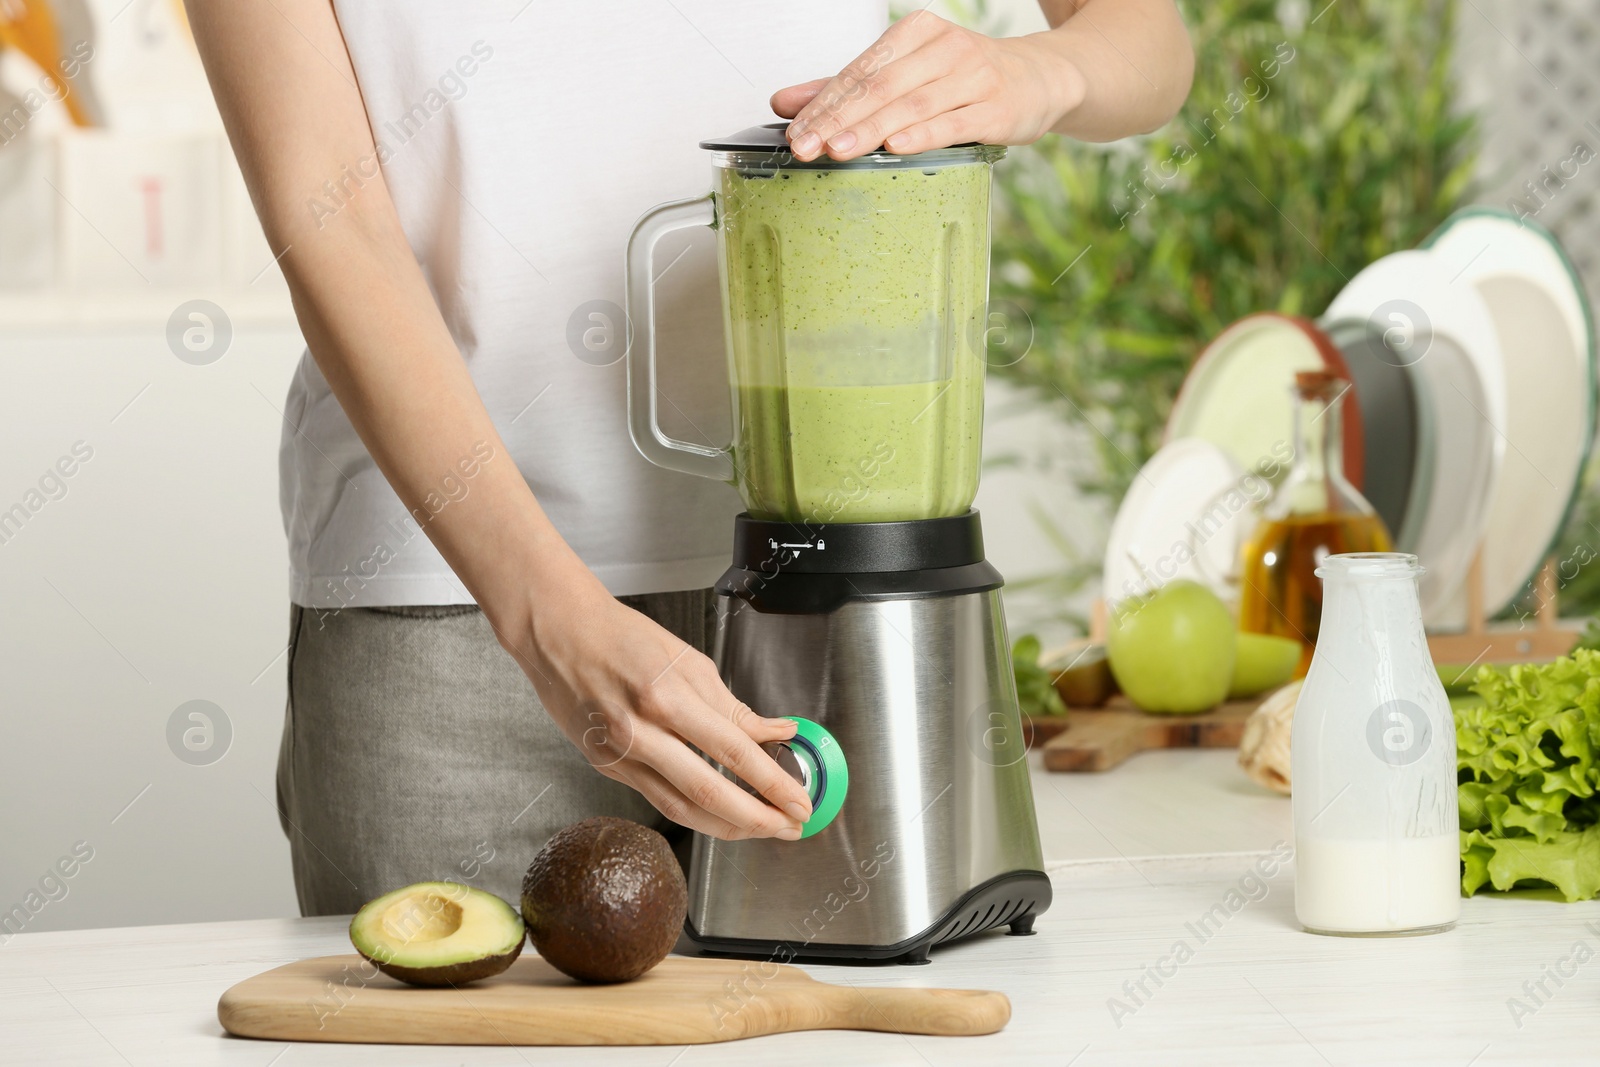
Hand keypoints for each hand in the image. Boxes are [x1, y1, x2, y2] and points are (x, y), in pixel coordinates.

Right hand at [506, 572, 812, 840]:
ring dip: (730, 826)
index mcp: (664, 695)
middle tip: (792, 824)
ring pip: (682, 808)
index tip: (799, 797)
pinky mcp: (608, 766)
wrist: (558, 634)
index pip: (732, 750)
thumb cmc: (619, 636)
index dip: (771, 781)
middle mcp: (640, 730)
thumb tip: (775, 731)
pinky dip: (696, 812)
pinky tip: (722, 814)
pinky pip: (659, 800)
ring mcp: (620, 754)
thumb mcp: (686, 658)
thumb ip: (731, 705)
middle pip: (708, 791)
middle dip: (758, 817)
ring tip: (764, 829)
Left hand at [772, 12, 1085, 162]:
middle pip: (880, 86)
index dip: (823, 103)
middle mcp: (944, 48)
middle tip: (805, 146)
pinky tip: (895, 148)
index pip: (859, 70)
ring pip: (912, 104)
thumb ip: (846, 88)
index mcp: (916, 33)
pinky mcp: (997, 109)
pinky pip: (954, 123)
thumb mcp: (906, 73)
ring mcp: (973, 77)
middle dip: (838, 118)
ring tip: (837, 150)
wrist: (1039, 78)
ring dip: (871, 129)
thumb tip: (785, 103)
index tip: (794, 132)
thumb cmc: (964, 79)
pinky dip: (923, 135)